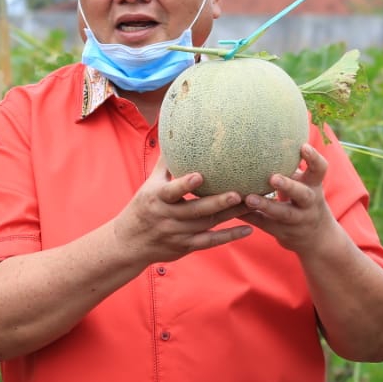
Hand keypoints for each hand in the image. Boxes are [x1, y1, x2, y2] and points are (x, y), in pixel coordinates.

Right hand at [112, 157, 252, 263]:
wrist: (130, 242)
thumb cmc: (143, 206)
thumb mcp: (149, 185)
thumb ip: (166, 163)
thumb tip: (174, 135)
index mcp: (157, 198)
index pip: (171, 191)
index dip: (184, 185)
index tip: (199, 176)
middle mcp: (167, 217)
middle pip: (195, 211)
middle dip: (216, 203)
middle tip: (237, 193)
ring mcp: (177, 234)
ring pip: (207, 225)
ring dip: (230, 216)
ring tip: (252, 204)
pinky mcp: (186, 246)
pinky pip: (210, 241)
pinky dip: (229, 236)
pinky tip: (248, 229)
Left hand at [240, 144, 334, 253]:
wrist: (317, 238)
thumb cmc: (303, 199)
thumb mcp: (306, 183)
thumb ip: (292, 165)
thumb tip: (269, 133)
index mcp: (314, 186)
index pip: (320, 170)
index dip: (313, 158)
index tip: (303, 146)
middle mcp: (309, 203)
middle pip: (303, 195)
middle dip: (289, 186)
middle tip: (273, 178)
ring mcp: (298, 220)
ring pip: (284, 214)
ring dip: (267, 206)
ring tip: (249, 198)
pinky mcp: (283, 232)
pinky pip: (266, 225)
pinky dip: (251, 217)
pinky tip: (234, 210)